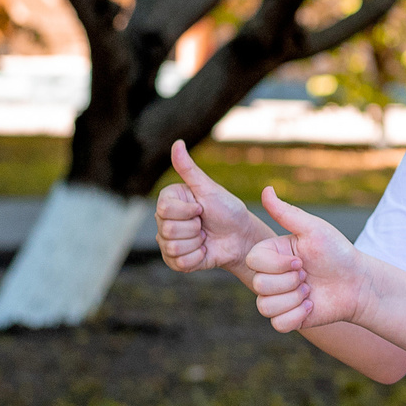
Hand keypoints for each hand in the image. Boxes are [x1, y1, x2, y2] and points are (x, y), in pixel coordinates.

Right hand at [155, 140, 273, 273]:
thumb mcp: (209, 189)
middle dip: (194, 228)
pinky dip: (198, 257)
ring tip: (205, 236)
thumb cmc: (228, 210)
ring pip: (172, 247)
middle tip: (205, 224)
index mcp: (169, 201)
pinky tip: (205, 250)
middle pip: (167, 230)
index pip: (163, 210)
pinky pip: (180, 263)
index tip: (202, 208)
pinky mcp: (175, 261)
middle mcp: (164, 221)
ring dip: (197, 243)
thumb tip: (177, 142)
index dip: (188, 211)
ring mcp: (168, 242)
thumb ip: (189, 169)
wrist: (242, 237)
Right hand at [241, 189, 368, 333]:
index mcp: (271, 254)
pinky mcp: (288, 318)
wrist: (358, 283)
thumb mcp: (313, 230)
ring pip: (265, 307)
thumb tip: (266, 189)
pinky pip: (278, 324)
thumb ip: (287, 213)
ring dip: (295, 300)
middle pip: (259, 285)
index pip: (253, 261)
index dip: (277, 265)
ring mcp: (278, 298)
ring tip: (311, 291)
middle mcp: (270, 276)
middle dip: (290, 282)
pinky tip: (312, 306)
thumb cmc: (337, 252)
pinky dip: (298, 316)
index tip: (301, 261)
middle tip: (308, 276)